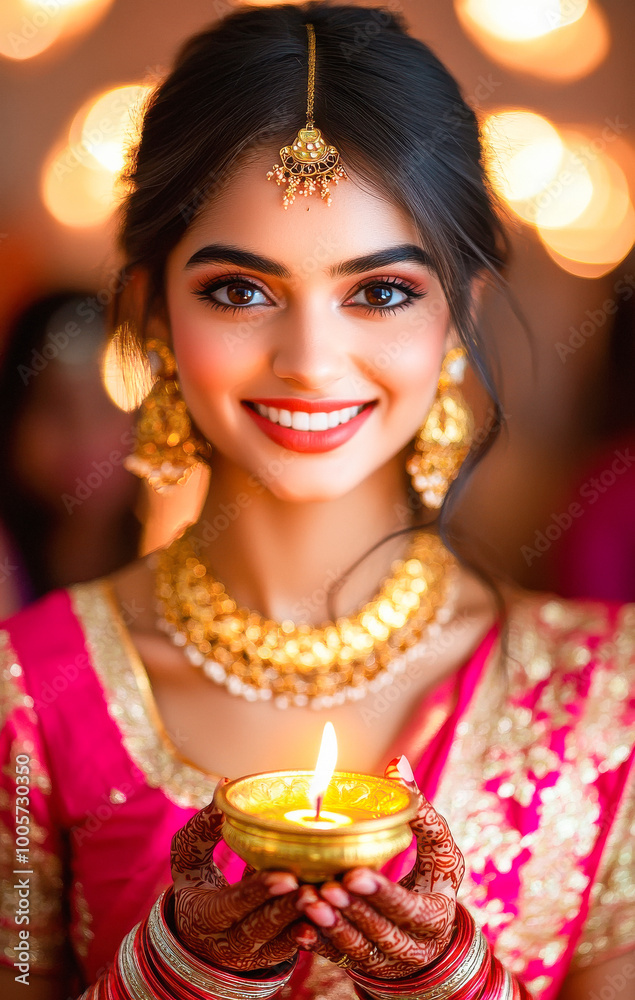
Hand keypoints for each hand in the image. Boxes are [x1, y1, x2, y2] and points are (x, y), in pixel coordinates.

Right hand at [170, 778, 318, 971]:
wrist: (200, 939)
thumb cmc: (197, 886)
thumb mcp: (189, 860)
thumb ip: (203, 828)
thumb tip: (223, 784)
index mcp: (203, 916)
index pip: (231, 905)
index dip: (258, 892)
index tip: (286, 876)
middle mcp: (227, 942)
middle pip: (260, 928)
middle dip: (287, 910)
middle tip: (312, 889)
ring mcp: (253, 955)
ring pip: (282, 943)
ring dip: (305, 922)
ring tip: (327, 901)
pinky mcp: (274, 958)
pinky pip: (296, 948)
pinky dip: (314, 934)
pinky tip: (331, 918)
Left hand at [296, 755, 464, 978]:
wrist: (426, 937)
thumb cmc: (432, 880)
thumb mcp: (439, 851)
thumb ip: (422, 813)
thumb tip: (397, 765)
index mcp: (434, 917)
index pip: (410, 910)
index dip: (382, 893)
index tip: (355, 873)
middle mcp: (411, 946)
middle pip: (380, 931)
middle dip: (352, 910)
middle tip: (326, 886)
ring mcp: (384, 961)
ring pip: (356, 949)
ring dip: (331, 926)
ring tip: (308, 901)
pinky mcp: (360, 964)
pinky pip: (337, 958)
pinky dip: (318, 944)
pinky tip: (300, 928)